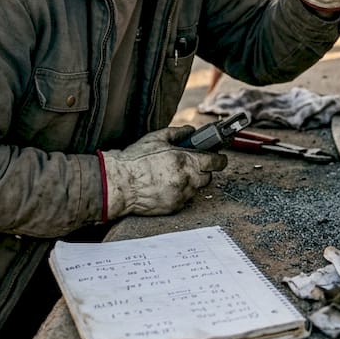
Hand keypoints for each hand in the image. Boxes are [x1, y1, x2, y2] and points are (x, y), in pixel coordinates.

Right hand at [102, 126, 227, 217]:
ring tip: (174, 176)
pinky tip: (166, 186)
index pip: (216, 162)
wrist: (120, 184)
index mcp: (185, 160)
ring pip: (196, 189)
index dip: (219, 159)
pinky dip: (180, 193)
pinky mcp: (174, 207)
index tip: (218, 158)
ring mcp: (181, 195)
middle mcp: (187, 179)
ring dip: (191, 182)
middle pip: (208, 177)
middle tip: (191, 165)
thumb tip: (191, 131)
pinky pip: (184, 199)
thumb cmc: (135, 161)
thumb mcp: (156, 138)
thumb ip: (178, 133)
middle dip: (203, 171)